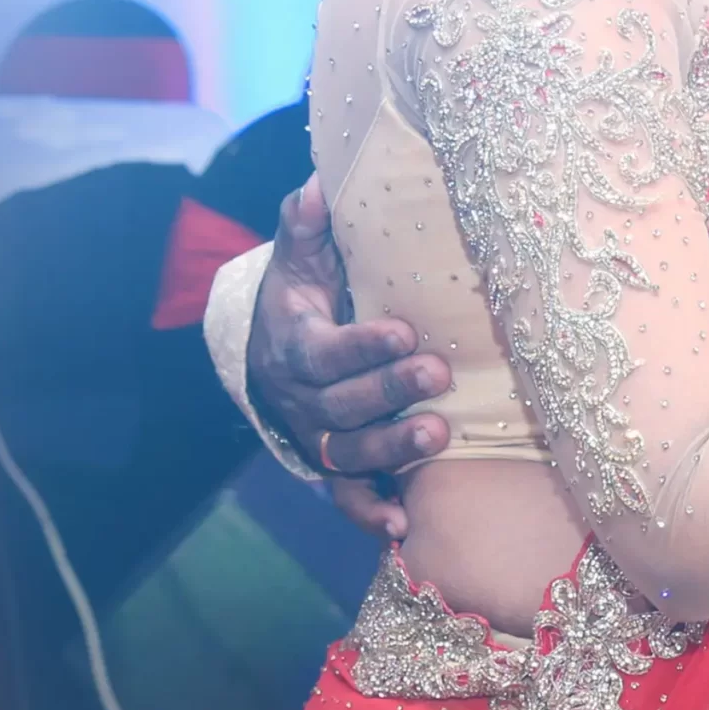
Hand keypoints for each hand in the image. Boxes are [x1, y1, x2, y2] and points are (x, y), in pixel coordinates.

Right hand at [249, 177, 452, 536]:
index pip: (323, 351)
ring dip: (391, 448)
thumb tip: (318, 185)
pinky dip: (369, 512)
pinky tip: (403, 524)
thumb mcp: (298, 258)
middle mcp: (301, 398)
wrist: (268, 353)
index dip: (361, 346)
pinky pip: (345, 495)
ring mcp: (316, 436)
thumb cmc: (301, 296)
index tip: (406, 331)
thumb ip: (306, 225)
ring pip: (348, 451)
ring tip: (440, 436)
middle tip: (438, 374)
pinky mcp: (332, 466)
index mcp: (294, 345)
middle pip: (341, 403)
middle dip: (390, 391)